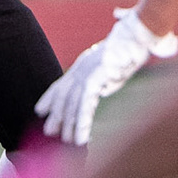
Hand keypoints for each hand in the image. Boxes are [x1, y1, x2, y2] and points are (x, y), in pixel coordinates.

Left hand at [35, 9, 177, 144]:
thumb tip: (99, 90)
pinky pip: (86, 103)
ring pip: (74, 103)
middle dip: (57, 115)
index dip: (49, 98)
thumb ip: (101, 77)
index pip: (61, 83)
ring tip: (67, 142)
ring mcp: (88, 72)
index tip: (40, 110)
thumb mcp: (110, 66)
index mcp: (82, 65)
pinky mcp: (96, 77)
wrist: (137, 36)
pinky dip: (83, 122)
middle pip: (64, 96)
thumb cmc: (128, 51)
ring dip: (70, 124)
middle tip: (49, 132)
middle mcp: (81, 68)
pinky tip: (81, 137)